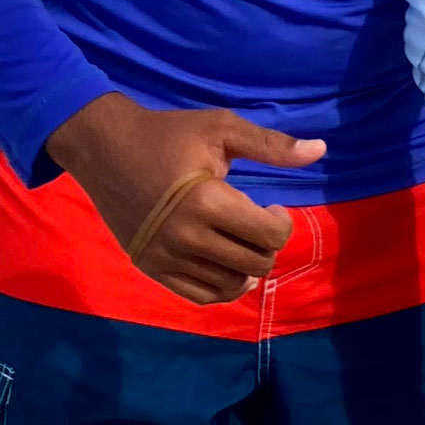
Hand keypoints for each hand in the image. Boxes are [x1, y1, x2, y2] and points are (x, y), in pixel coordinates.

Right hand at [47, 93, 324, 306]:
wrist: (104, 147)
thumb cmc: (167, 134)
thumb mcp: (221, 129)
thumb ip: (271, 145)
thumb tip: (321, 150)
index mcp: (206, 202)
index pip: (270, 235)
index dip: (283, 222)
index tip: (272, 206)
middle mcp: (185, 237)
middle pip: (255, 264)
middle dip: (267, 244)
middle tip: (256, 223)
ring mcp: (165, 258)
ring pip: (230, 286)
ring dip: (247, 268)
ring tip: (241, 242)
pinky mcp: (151, 268)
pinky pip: (199, 296)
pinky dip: (222, 287)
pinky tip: (225, 264)